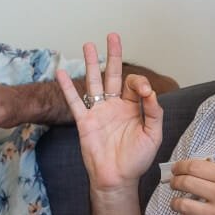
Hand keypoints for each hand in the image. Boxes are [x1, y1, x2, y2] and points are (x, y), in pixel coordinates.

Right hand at [57, 33, 162, 190]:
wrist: (117, 179)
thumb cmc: (136, 160)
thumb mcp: (153, 135)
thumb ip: (153, 112)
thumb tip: (150, 92)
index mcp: (132, 108)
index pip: (134, 85)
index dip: (140, 84)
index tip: (144, 92)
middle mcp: (115, 106)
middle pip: (113, 75)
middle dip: (113, 55)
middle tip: (113, 36)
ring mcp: (99, 112)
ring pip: (94, 82)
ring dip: (91, 63)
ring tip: (88, 44)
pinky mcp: (85, 122)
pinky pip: (75, 102)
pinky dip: (67, 87)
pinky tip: (61, 72)